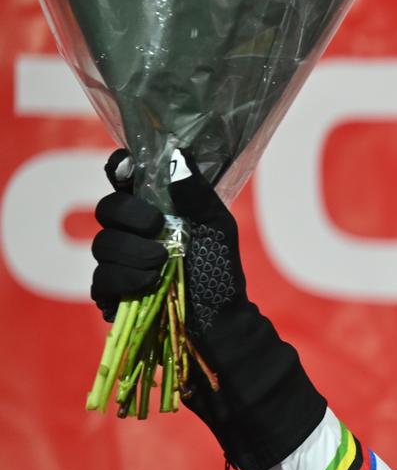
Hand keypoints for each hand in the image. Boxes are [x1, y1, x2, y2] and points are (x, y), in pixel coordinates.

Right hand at [91, 150, 245, 338]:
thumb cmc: (219, 268)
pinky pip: (101, 279)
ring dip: (135, 253)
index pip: (122, 178)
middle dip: (131, 217)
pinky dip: (127, 280)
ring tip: (163, 265)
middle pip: (106, 209)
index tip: (126, 171)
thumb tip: (177, 153)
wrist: (220, 316)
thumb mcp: (217, 226)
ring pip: (102, 245)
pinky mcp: (111, 292)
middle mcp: (130, 231)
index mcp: (153, 208)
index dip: (118, 169)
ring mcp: (117, 261)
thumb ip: (197, 193)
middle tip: (158, 229)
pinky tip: (149, 284)